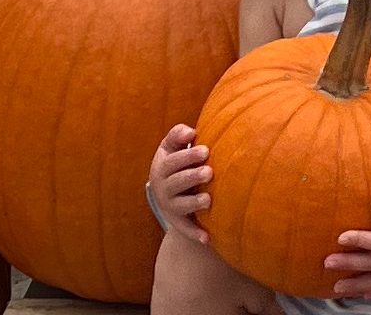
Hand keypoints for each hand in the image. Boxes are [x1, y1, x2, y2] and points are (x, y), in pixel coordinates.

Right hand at [147, 124, 210, 242]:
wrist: (169, 191)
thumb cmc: (178, 160)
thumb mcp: (172, 146)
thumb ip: (178, 135)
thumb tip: (190, 132)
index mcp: (161, 167)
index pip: (172, 162)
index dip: (188, 156)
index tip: (206, 150)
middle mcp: (163, 188)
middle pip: (177, 183)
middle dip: (192, 177)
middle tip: (209, 172)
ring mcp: (170, 206)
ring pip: (180, 206)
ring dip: (194, 203)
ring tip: (208, 200)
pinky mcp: (178, 221)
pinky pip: (186, 229)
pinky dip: (195, 234)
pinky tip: (207, 238)